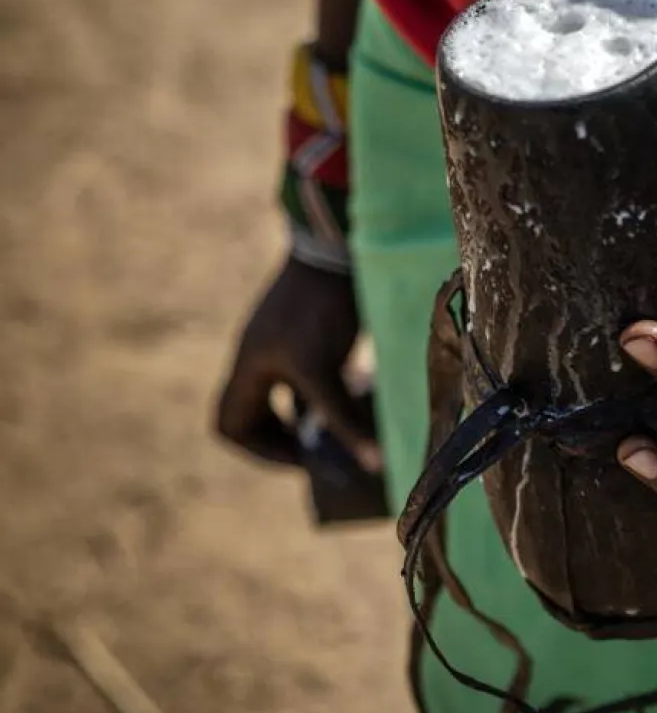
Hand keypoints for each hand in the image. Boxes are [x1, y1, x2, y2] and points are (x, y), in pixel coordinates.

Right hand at [215, 256, 379, 471]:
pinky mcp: (311, 333)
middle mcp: (259, 358)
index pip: (230, 425)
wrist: (337, 249)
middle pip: (252, 414)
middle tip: (321, 451)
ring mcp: (284, 344)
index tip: (302, 457)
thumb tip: (371, 463)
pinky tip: (359, 397)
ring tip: (343, 430)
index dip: (259, 449)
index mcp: (249, 368)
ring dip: (307, 417)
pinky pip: (307, 376)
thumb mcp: (326, 370)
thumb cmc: (320, 307)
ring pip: (283, 395)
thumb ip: (341, 418)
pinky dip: (327, 393)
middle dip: (282, 438)